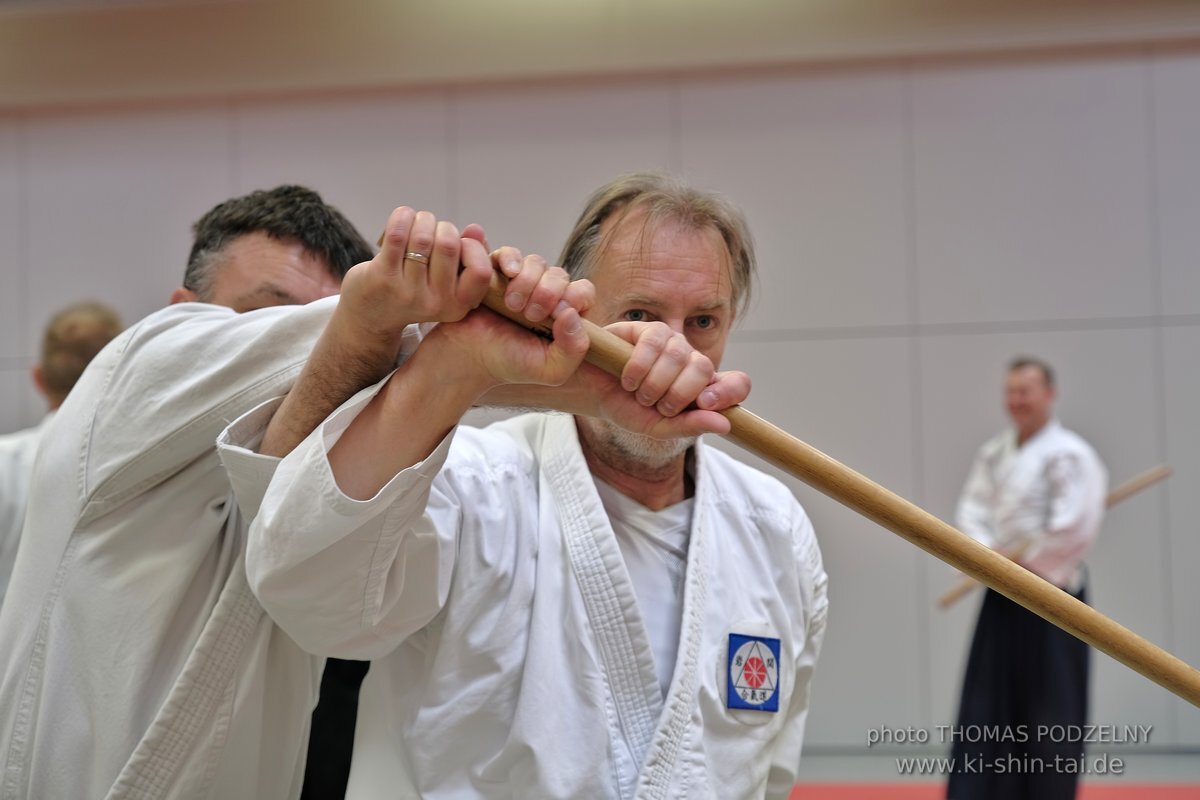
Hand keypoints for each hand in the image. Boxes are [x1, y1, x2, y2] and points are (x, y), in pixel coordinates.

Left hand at [336, 208, 493, 347]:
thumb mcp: (445, 283)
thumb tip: (476, 229)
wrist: (370, 317)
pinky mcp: (383, 277)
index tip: (460, 243)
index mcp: (458, 305)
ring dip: (421, 220)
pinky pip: (397, 236)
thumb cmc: (414, 292)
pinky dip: (402, 217)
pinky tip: (402, 216)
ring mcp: (408, 292)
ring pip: (423, 237)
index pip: (480, 271)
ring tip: (416, 223)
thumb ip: (466, 257)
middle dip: (443, 227)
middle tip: (433, 230)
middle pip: (449, 245)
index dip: (473, 248)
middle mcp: (435, 303)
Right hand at [419, 256, 593, 392]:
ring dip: (527, 281)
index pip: (583, 291)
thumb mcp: (551, 370)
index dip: (574, 297)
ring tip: (512, 305)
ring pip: (536, 262)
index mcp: (564, 314)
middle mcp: (546, 293)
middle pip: (559, 274)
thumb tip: (573, 314)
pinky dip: (510, 259)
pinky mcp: (497, 270)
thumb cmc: (510, 363)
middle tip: (530, 315)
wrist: (468, 356)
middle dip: (548, 292)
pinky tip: (506, 273)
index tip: (556, 314)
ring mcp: (522, 280)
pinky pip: (509, 254)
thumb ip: (574, 350)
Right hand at [574, 322, 751, 437]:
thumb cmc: (626, 408)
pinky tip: (628, 378)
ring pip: (679, 355)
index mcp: (701, 387)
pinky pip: (655, 342)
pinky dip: (639, 367)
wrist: (591, 392)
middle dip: (678, 393)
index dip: (728, 392)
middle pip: (704, 369)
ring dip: (655, 383)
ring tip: (638, 393)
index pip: (736, 384)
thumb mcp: (656, 427)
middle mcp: (691, 361)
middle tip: (657, 406)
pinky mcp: (650, 329)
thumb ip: (689, 426)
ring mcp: (672, 342)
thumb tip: (725, 424)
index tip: (704, 404)